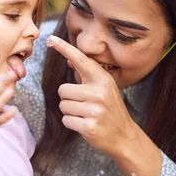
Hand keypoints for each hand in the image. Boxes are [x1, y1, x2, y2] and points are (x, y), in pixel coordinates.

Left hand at [47, 35, 137, 157]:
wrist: (124, 136)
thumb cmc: (110, 109)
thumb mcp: (103, 88)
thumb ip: (87, 75)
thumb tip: (69, 60)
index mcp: (102, 80)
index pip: (80, 60)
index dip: (64, 48)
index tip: (50, 39)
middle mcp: (99, 93)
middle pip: (62, 90)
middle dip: (68, 99)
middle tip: (84, 105)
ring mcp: (94, 110)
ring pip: (63, 106)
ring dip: (70, 112)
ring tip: (86, 115)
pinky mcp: (89, 126)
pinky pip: (66, 120)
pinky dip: (72, 123)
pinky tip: (85, 124)